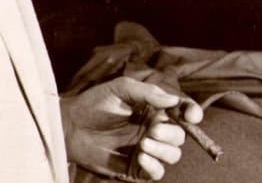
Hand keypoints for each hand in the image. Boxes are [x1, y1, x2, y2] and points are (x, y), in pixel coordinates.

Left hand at [62, 75, 204, 179]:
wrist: (70, 127)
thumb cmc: (94, 103)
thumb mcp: (120, 88)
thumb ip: (148, 93)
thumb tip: (172, 101)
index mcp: (155, 109)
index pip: (182, 110)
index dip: (191, 112)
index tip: (191, 115)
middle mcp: (155, 129)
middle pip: (180, 135)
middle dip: (171, 134)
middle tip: (152, 131)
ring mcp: (147, 150)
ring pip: (173, 154)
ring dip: (163, 150)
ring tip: (143, 144)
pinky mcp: (136, 168)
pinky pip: (157, 172)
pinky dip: (154, 166)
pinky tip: (140, 158)